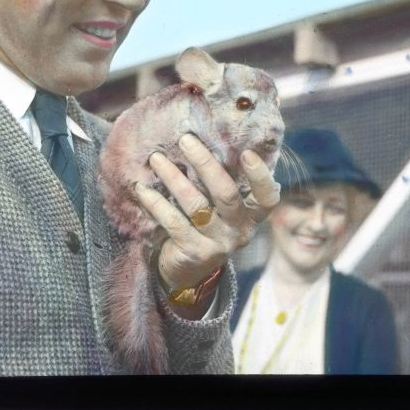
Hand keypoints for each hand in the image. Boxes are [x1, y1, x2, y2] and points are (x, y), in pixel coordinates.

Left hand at [134, 133, 280, 310]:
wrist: (190, 271)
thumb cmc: (209, 224)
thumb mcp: (223, 208)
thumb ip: (225, 181)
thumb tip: (210, 138)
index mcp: (252, 216)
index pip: (267, 198)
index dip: (260, 177)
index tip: (247, 152)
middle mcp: (239, 230)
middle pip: (226, 194)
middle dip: (205, 163)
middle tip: (185, 140)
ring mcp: (217, 243)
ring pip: (196, 205)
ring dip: (174, 178)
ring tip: (156, 159)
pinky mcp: (193, 252)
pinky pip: (173, 222)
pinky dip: (156, 203)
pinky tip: (142, 188)